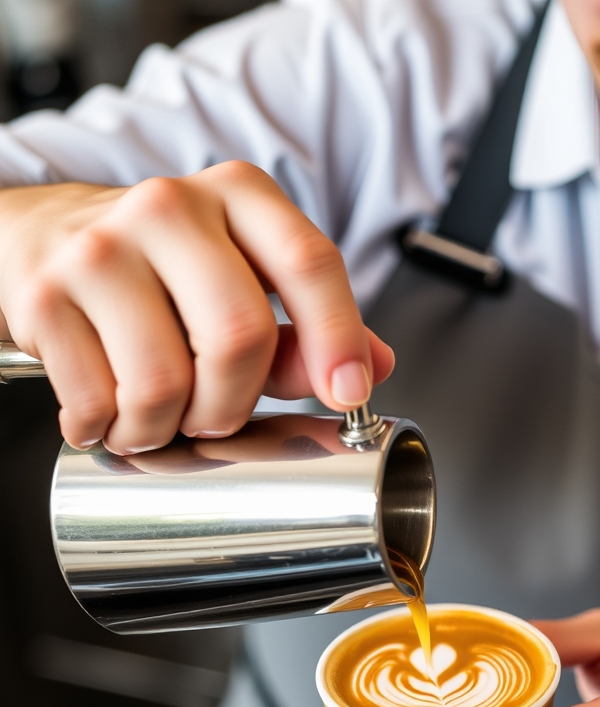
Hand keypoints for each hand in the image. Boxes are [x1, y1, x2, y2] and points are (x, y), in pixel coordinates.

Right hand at [0, 163, 393, 453]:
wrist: (38, 238)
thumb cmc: (157, 269)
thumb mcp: (238, 278)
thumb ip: (302, 327)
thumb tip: (374, 366)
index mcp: (238, 197)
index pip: (308, 261)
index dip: (338, 337)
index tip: (349, 395)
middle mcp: (170, 207)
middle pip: (238, 335)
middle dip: (232, 403)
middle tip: (213, 415)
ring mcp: (100, 248)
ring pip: (164, 382)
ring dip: (164, 428)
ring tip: (153, 417)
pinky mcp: (45, 295)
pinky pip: (99, 401)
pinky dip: (108, 429)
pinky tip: (107, 411)